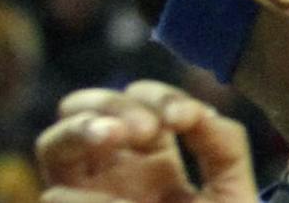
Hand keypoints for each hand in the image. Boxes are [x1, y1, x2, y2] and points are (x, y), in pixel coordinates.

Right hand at [36, 83, 257, 202]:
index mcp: (154, 162)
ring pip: (55, 144)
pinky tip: (113, 199)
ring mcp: (91, 200)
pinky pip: (56, 199)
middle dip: (108, 104)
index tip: (181, 120)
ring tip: (114, 137)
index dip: (157, 97)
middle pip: (86, 112)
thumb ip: (222, 145)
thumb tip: (187, 115)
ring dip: (82, 128)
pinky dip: (82, 196)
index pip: (139, 103)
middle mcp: (114, 177)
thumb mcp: (233, 191)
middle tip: (140, 129)